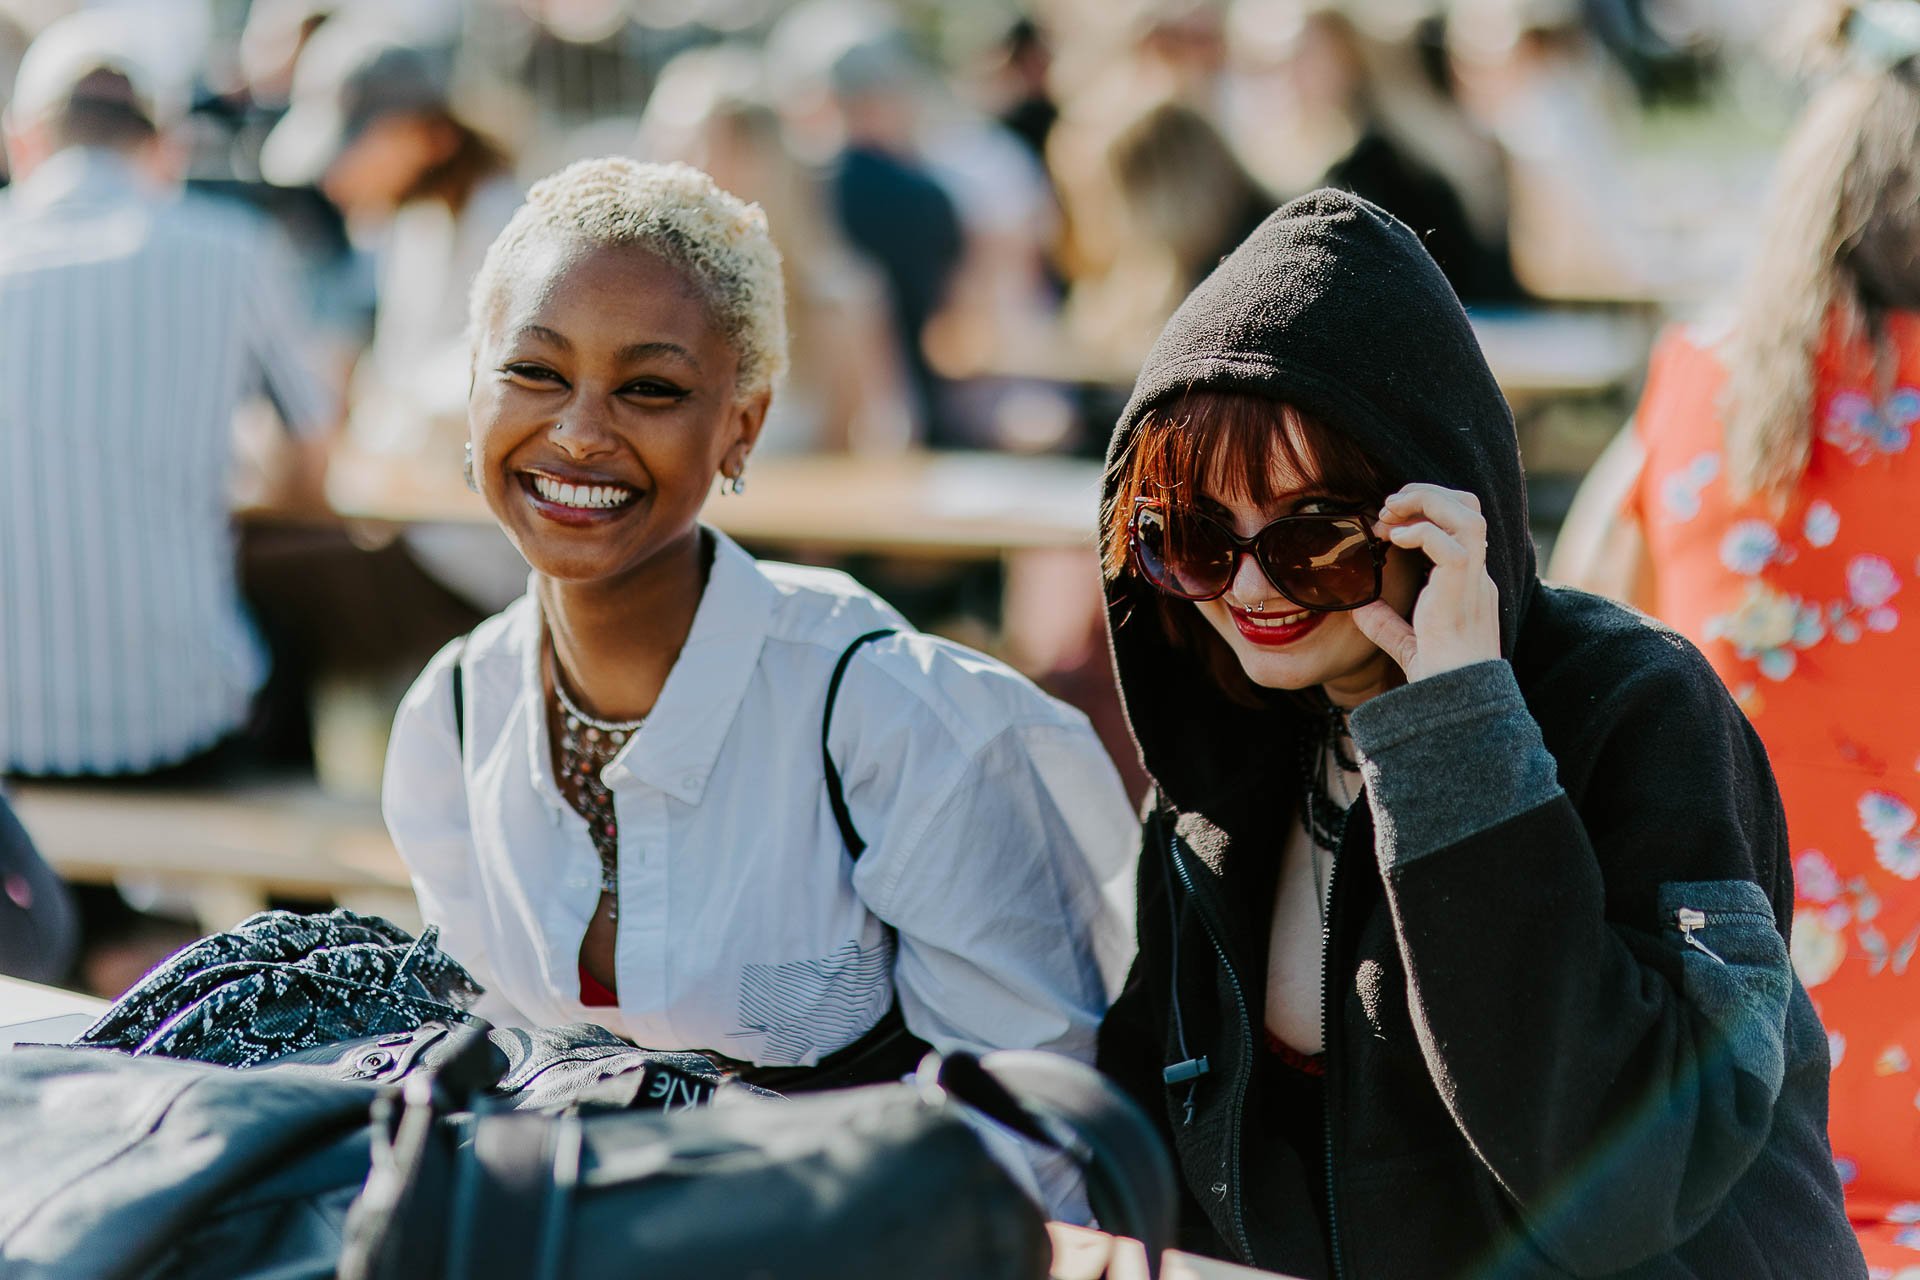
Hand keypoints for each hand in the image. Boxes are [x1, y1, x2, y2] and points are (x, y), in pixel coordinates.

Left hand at [1350, 483, 1501, 682]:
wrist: (1454, 701)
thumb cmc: (1437, 678)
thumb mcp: (1408, 644)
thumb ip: (1387, 625)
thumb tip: (1359, 608)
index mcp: (1469, 583)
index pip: (1460, 526)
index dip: (1427, 512)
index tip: (1390, 522)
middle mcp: (1478, 576)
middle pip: (1469, 508)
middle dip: (1428, 495)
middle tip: (1389, 505)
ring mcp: (1474, 580)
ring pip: (1467, 514)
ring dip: (1425, 502)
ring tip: (1391, 511)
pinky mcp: (1463, 588)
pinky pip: (1450, 543)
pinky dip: (1421, 531)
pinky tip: (1396, 540)